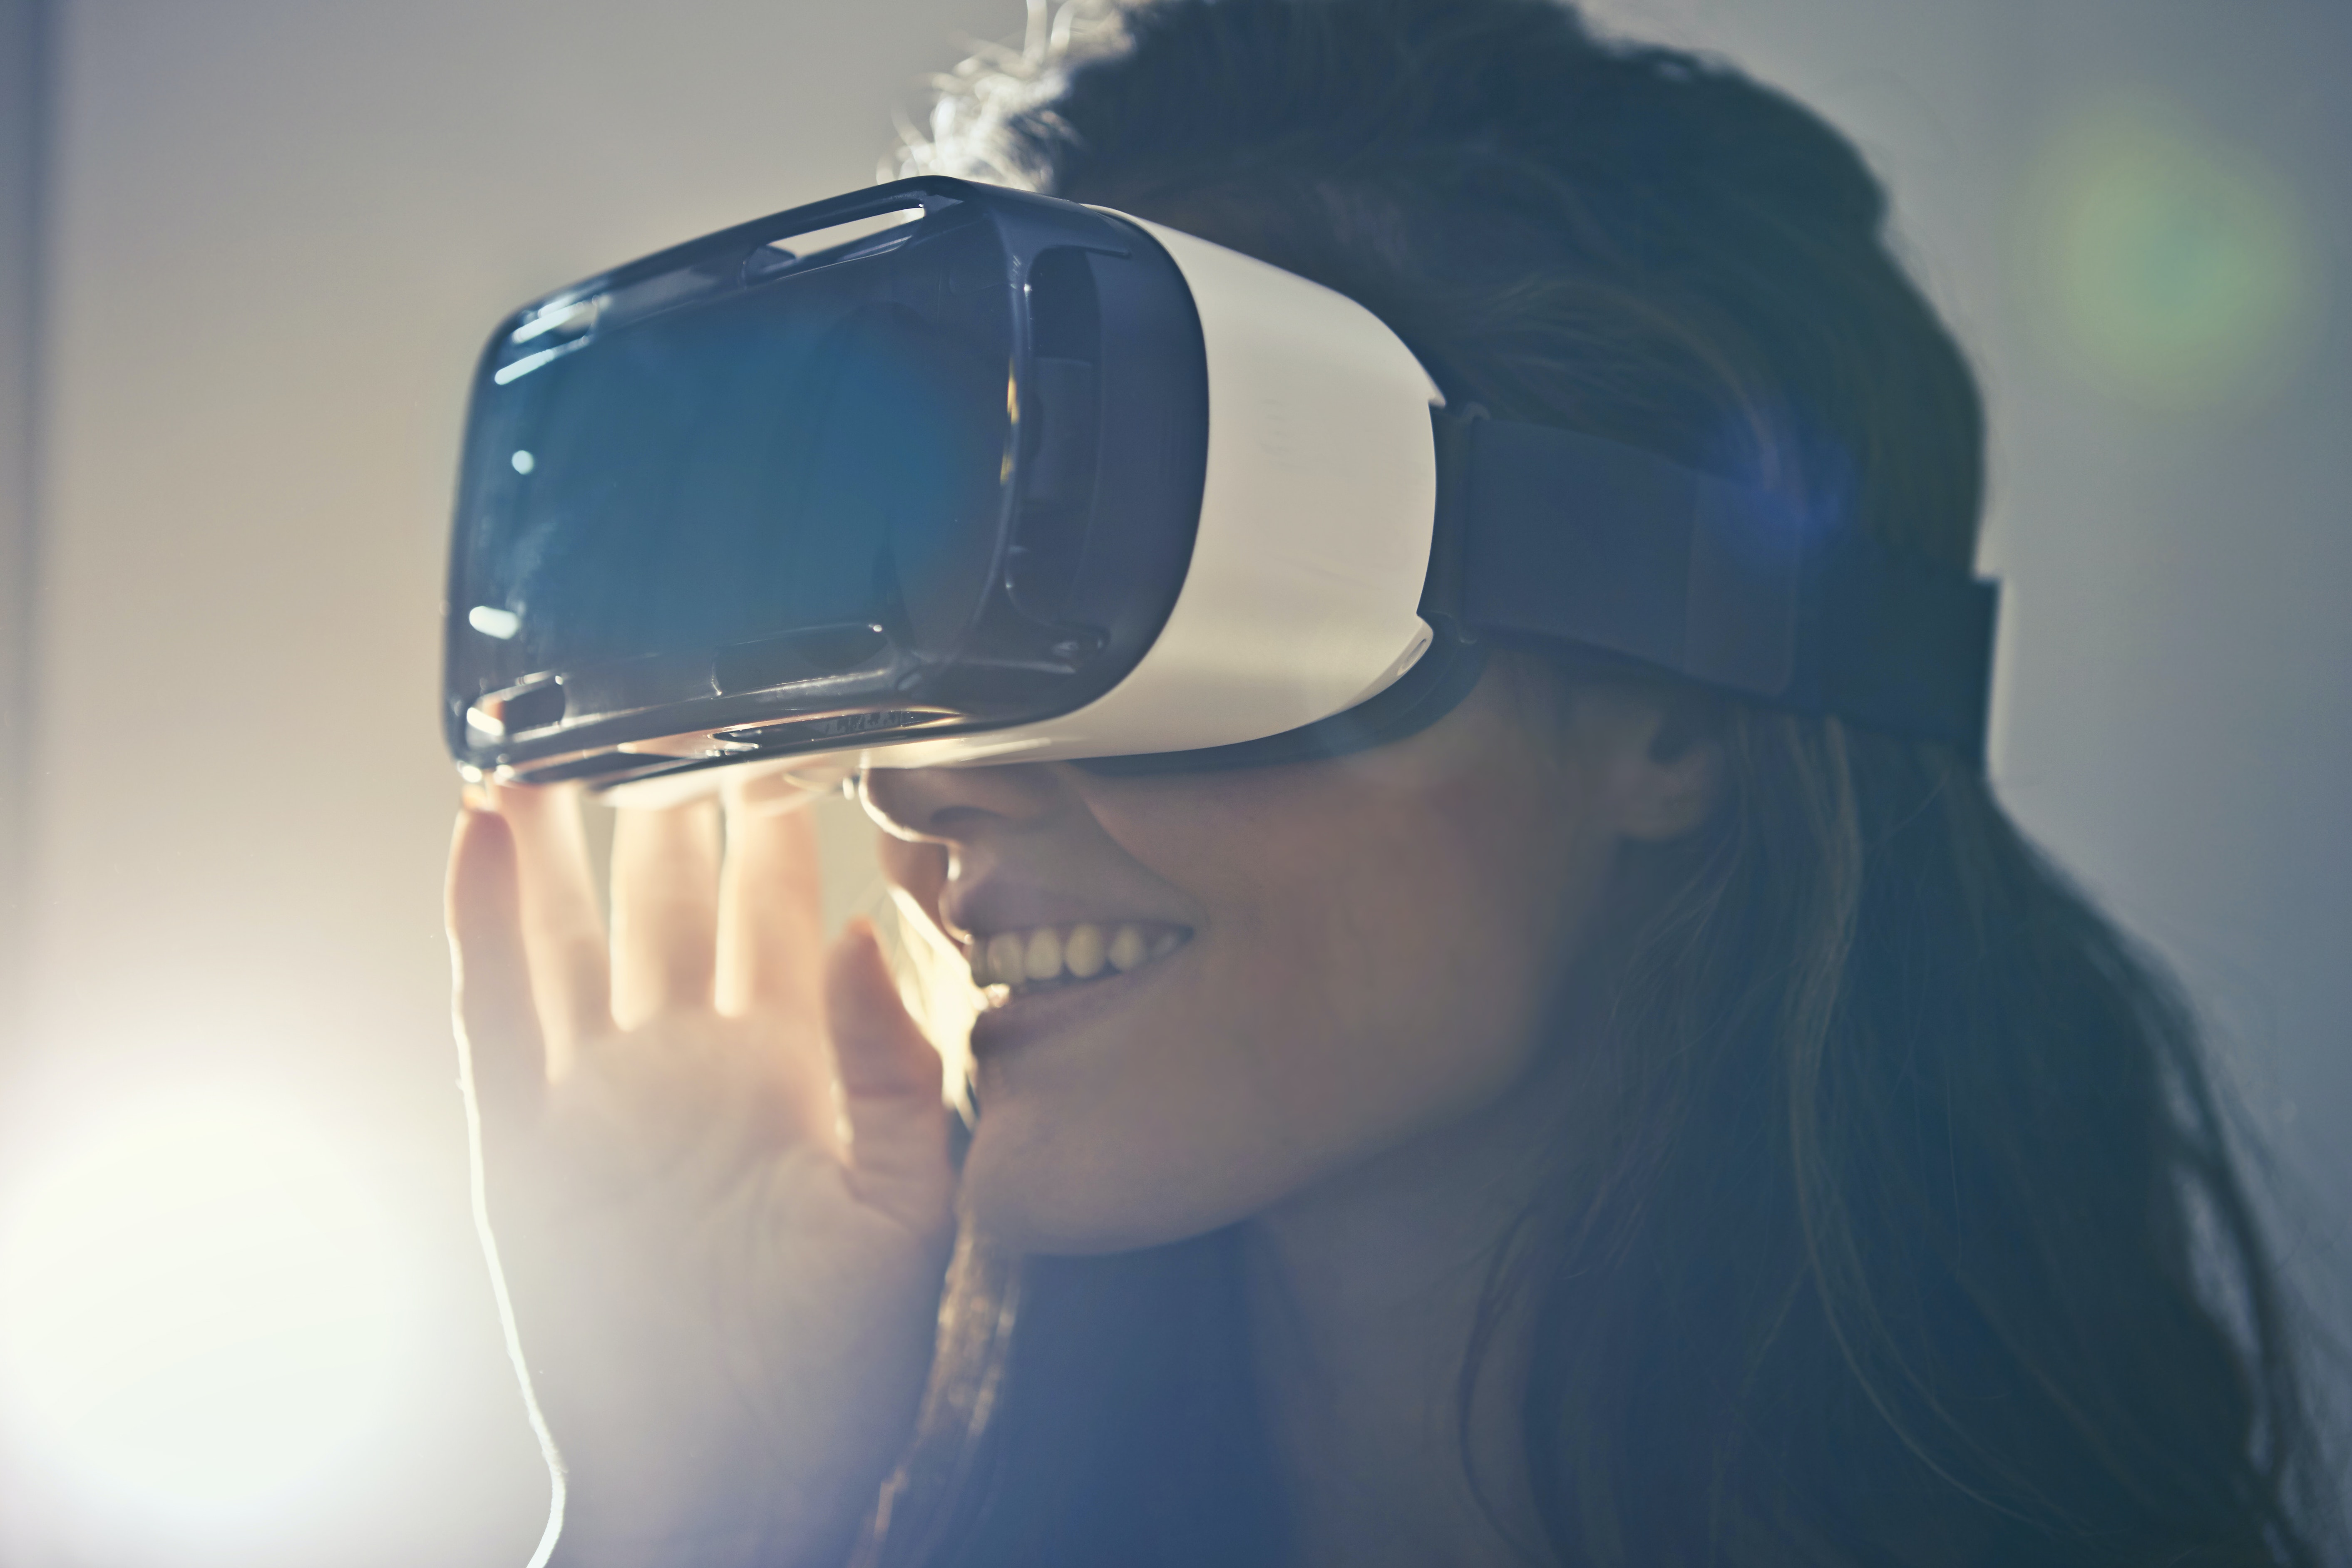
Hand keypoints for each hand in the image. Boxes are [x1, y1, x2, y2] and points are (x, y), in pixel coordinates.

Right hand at [445, 782, 953, 1567]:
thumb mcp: (910, 1212)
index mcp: (786, 1073)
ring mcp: (599, 1096)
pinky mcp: (526, 1141)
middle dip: (674, 798)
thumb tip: (870, 929)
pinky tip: (481, 841)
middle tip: (678, 690)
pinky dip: (484, 926)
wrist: (733, 1484)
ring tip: (551, 733)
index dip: (785, 822)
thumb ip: (899, 1069)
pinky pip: (498, 1014)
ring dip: (561, 838)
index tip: (797, 729)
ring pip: (574, 933)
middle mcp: (688, 1065)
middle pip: (672, 899)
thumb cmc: (836, 1370)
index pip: (784, 913)